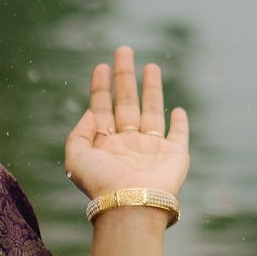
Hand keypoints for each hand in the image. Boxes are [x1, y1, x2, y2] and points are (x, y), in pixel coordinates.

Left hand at [64, 46, 189, 200]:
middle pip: (126, 102)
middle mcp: (128, 145)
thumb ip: (78, 134)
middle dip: (125, 77)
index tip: (101, 66)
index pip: (101, 109)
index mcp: (105, 144)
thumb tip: (90, 113)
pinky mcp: (175, 156)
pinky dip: (181, 123)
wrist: (131, 204)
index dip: (100, 87)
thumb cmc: (102, 183)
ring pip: (152, 111)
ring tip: (150, 65)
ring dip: (151, 89)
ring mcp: (152, 150)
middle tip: (124, 50)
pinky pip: (179, 136)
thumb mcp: (75, 158)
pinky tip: (178, 110)